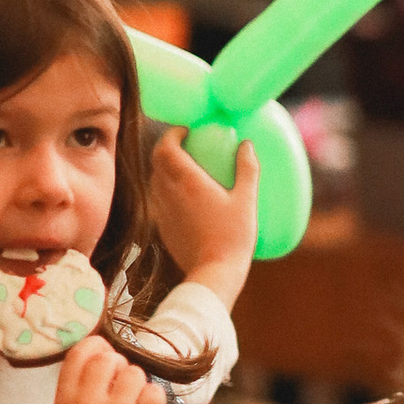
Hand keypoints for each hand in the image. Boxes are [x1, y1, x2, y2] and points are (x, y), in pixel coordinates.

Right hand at [52, 335, 166, 403]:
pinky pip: (154, 391)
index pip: (78, 354)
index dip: (95, 345)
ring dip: (137, 385)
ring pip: (134, 373)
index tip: (104, 350)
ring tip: (132, 403)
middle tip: (119, 385)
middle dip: (118, 366)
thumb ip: (80, 389)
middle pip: (108, 359)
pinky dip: (153, 400)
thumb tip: (105, 351)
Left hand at [145, 131, 259, 305]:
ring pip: (156, 180)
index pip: (165, 147)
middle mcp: (168, 193)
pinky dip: (168, 189)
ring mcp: (162, 211)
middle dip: (169, 147)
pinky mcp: (162, 227)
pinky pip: (159, 199)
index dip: (172, 134)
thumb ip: (247, 169)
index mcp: (187, 181)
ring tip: (188, 168)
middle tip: (188, 145)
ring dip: (167, 168)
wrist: (213, 273)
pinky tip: (187, 197)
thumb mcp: (247, 200)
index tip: (187, 130)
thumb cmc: (233, 236)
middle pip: (157, 160)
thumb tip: (247, 145)